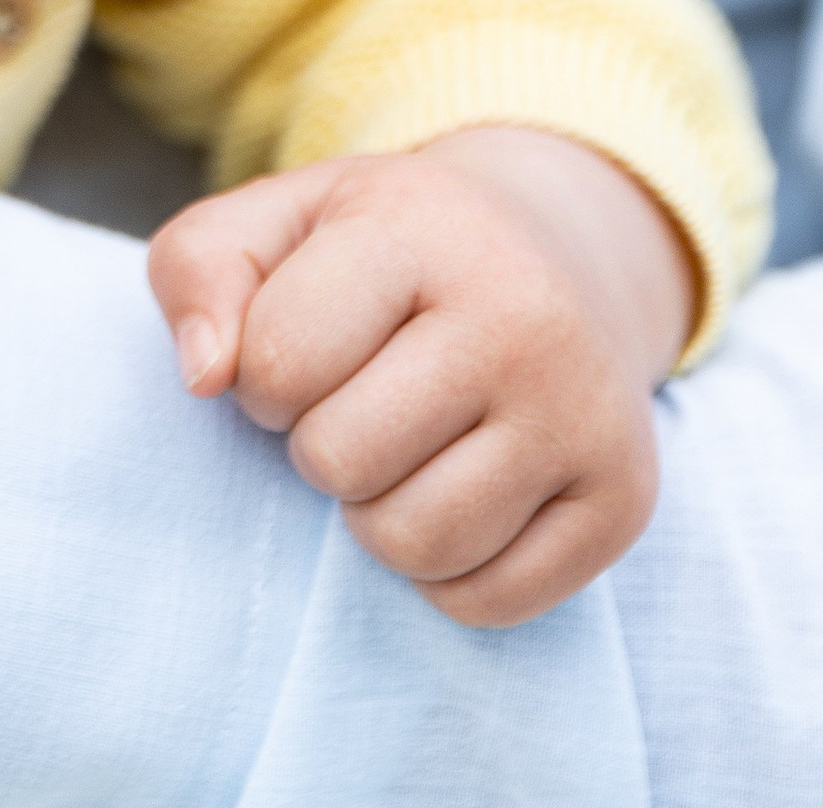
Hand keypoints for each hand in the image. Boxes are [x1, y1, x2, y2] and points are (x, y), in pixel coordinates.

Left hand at [150, 126, 695, 623]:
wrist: (560, 253)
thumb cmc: (390, 248)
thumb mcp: (280, 219)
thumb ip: (198, 269)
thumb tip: (201, 377)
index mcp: (421, 228)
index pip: (276, 361)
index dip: (261, 374)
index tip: (305, 344)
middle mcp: (522, 316)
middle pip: (339, 461)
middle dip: (319, 444)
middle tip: (359, 399)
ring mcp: (585, 413)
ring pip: (415, 545)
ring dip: (378, 514)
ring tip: (405, 446)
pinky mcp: (624, 500)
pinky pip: (488, 603)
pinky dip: (448, 572)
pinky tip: (460, 489)